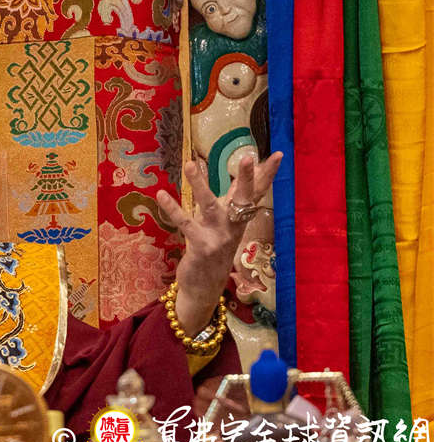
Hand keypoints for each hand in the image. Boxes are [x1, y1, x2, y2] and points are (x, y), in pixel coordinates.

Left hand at [154, 151, 282, 335]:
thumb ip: (232, 200)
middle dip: (247, 178)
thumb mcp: (225, 222)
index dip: (267, 174)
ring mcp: (218, 236)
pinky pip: (186, 224)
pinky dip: (173, 209)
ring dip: (199, 185)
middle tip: (249, 157)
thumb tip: (243, 176)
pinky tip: (161, 194)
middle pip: (242, 198)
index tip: (279, 154)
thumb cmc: (214, 247)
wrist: (205, 287)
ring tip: (189, 164)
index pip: (257, 192)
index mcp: (240, 218)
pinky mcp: (201, 246)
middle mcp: (233, 226)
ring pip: (209, 206)